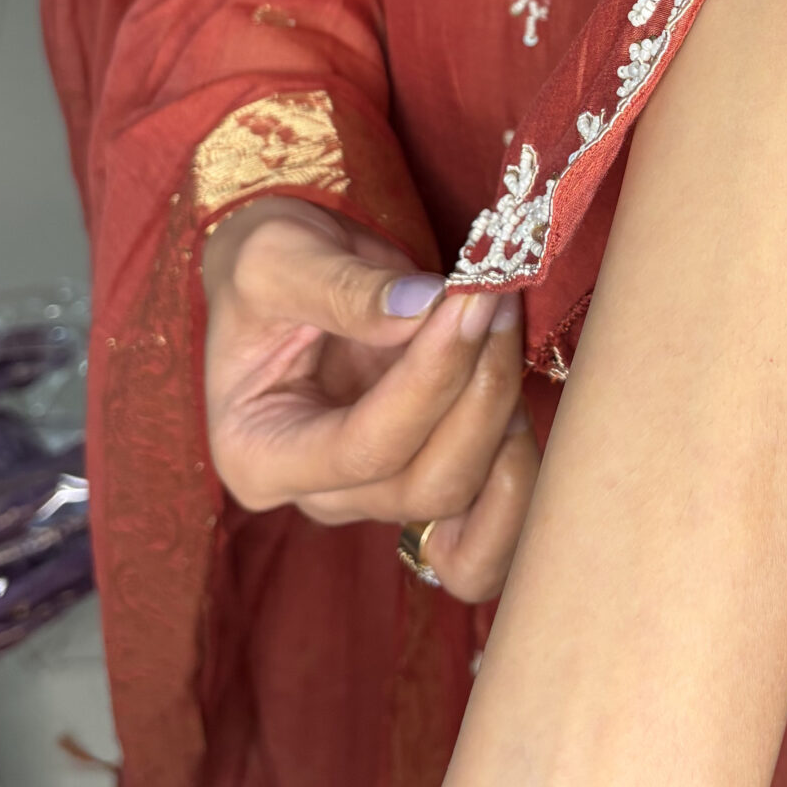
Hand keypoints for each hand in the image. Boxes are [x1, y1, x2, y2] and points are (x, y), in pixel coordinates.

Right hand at [200, 199, 537, 599]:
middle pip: (426, 485)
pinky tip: (525, 403)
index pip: (365, 448)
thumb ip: (343, 289)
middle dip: (479, 393)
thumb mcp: (276, 257)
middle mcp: (319, 495)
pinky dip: (519, 483)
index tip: (471, 299)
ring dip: (505, 417)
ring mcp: (377, 496)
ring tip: (505, 328)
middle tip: (498, 300)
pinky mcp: (425, 481)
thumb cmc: (269, 266)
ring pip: (465, 501)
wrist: (293, 270)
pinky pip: (484, 528)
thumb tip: (426, 310)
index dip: (432, 379)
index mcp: (260, 454)